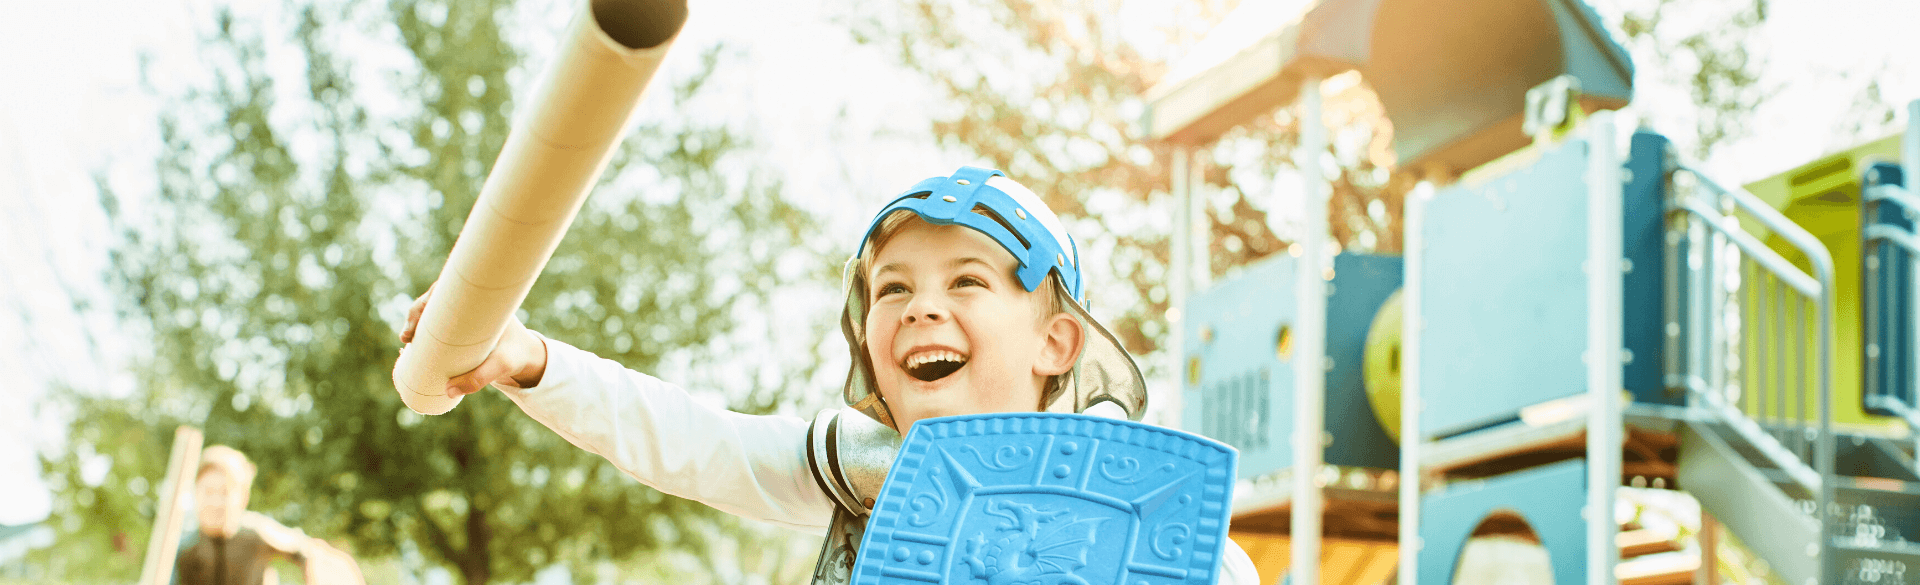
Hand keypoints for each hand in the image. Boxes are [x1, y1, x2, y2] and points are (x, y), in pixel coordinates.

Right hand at [400, 284, 549, 396]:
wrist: (526, 358)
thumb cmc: (516, 356)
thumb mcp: (502, 366)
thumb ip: (479, 378)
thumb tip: (448, 391)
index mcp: (484, 301)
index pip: (453, 286)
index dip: (432, 294)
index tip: (419, 314)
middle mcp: (472, 303)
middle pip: (438, 297)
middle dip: (417, 311)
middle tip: (407, 335)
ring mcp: (465, 315)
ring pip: (434, 310)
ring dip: (415, 320)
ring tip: (406, 340)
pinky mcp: (460, 328)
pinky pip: (437, 323)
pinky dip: (422, 329)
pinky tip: (409, 341)